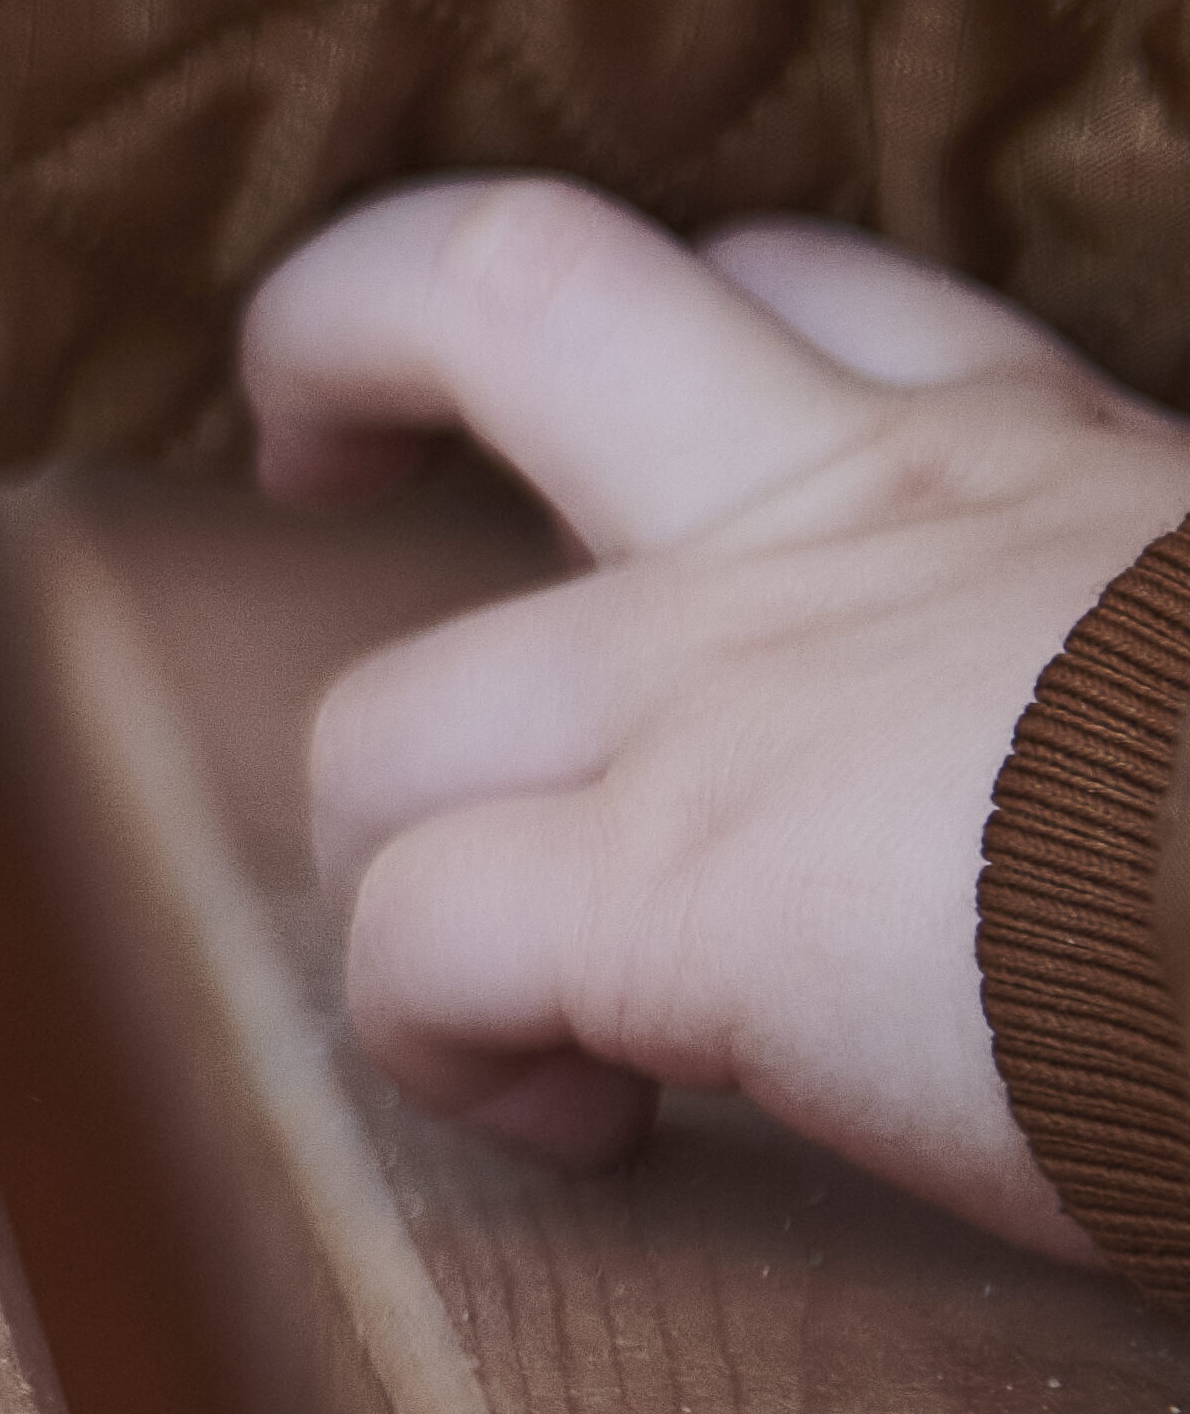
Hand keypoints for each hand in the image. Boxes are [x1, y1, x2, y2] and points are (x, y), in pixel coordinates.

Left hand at [236, 178, 1189, 1254]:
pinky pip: (415, 947)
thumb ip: (1147, 686)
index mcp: (1056, 467)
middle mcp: (865, 514)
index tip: (642, 461)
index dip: (685, 343)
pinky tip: (577, 1134)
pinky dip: (437, 1051)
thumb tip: (1131, 791)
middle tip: (308, 455)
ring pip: (387, 710)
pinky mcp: (679, 890)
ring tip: (492, 983)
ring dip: (396, 854)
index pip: (819, 304)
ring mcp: (737, 693)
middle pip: (496, 280)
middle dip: (339, 341)